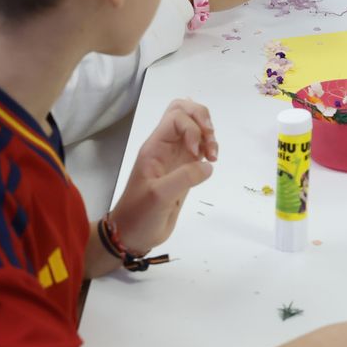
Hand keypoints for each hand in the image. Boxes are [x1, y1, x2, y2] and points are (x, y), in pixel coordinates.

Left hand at [110, 99, 217, 254]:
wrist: (133, 234)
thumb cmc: (140, 214)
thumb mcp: (159, 196)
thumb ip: (185, 177)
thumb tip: (208, 165)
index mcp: (154, 147)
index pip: (176, 117)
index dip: (191, 128)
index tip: (194, 152)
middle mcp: (165, 146)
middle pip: (184, 111)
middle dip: (203, 119)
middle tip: (210, 140)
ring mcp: (175, 155)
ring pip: (195, 126)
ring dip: (209, 134)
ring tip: (213, 156)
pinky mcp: (185, 167)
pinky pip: (199, 144)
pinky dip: (209, 146)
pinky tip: (211, 161)